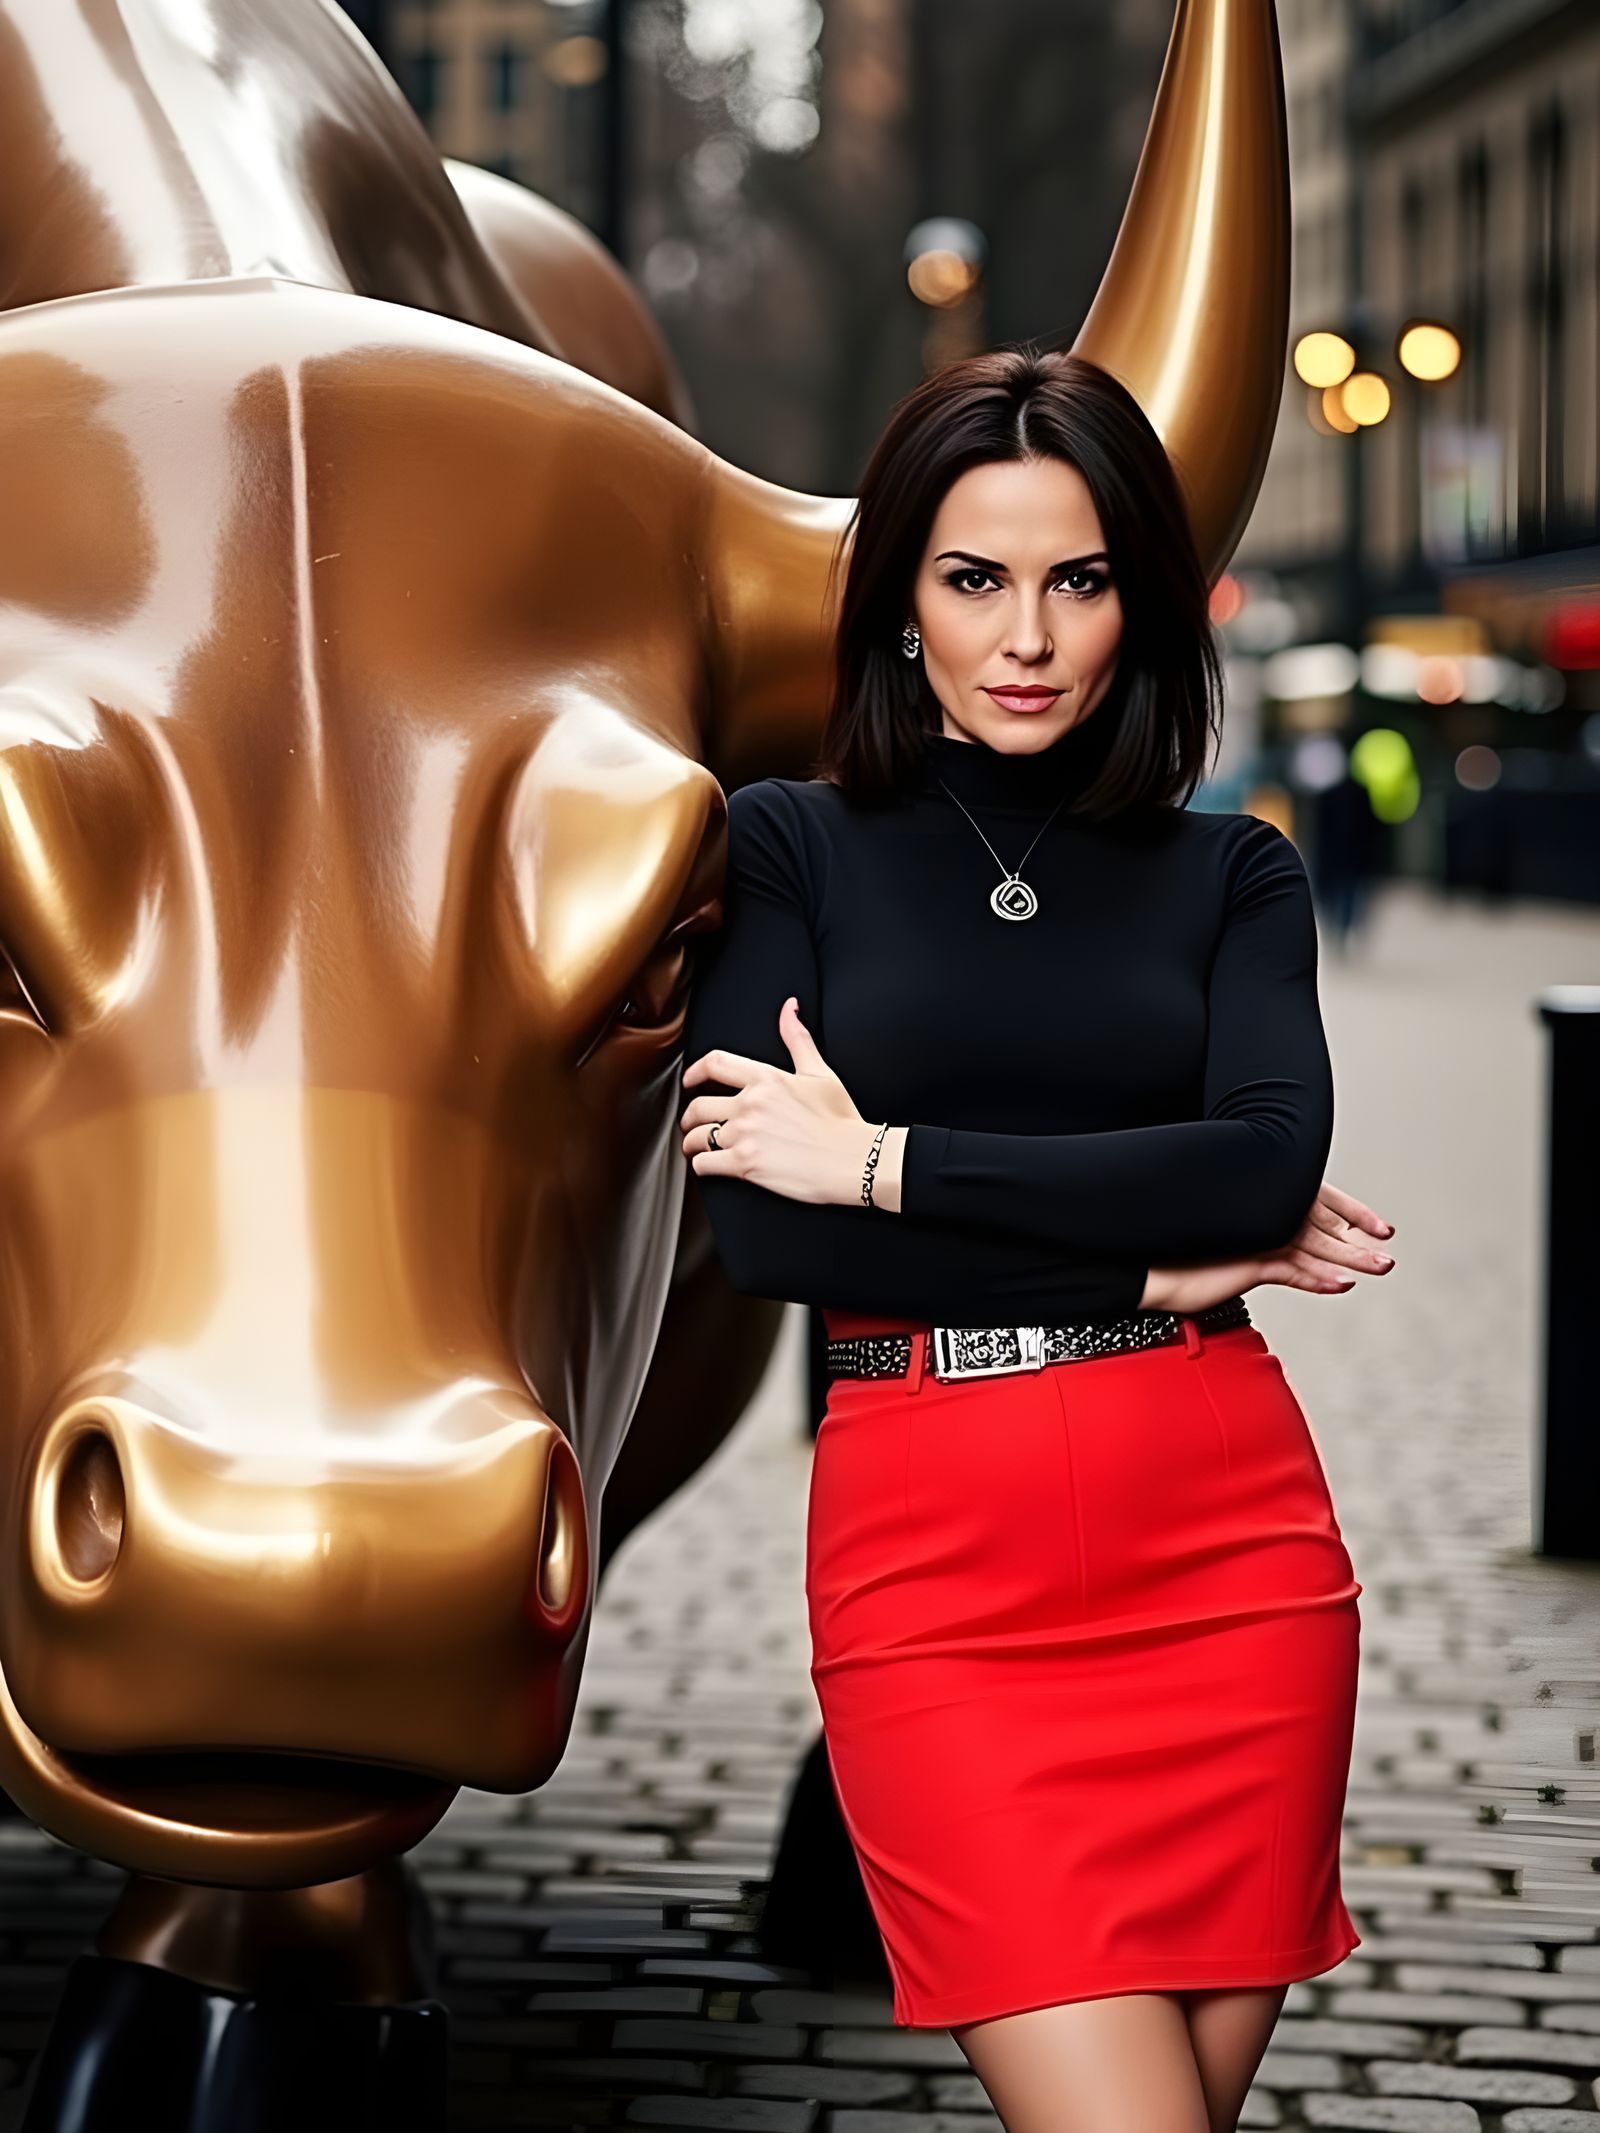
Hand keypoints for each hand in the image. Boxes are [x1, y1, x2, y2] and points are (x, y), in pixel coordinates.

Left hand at [680, 997, 881, 1206]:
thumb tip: (789, 1008)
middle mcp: (751, 1104)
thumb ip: (798, 1040)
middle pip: (698, 1105)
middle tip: (692, 1124)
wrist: (854, 1160)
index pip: (715, 1063)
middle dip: (689, 1116)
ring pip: (697, 1136)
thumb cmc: (842, 1120)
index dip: (694, 1072)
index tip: (689, 1081)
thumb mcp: (820, 1073)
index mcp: (767, 1079)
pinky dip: (701, 1165)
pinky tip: (709, 1165)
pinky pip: (704, 1163)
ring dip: (692, 1143)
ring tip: (697, 1148)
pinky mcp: (745, 1164)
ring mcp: (746, 1134)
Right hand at [1142, 1179, 1395, 1313]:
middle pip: (1321, 1227)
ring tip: (1379, 1267)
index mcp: (1258, 1204)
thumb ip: (1252, 1244)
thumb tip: (1274, 1251)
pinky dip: (1317, 1279)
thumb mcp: (1222, 1244)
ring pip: (1314, 1248)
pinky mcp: (1248, 1260)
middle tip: (1386, 1254)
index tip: (1375, 1226)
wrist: (1145, 1265)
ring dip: (1351, 1260)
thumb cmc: (1175, 1253)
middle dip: (1357, 1242)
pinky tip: (1340, 1284)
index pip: (1315, 1203)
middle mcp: (1262, 1214)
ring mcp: (1256, 1236)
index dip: (1349, 1213)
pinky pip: (1290, 1269)